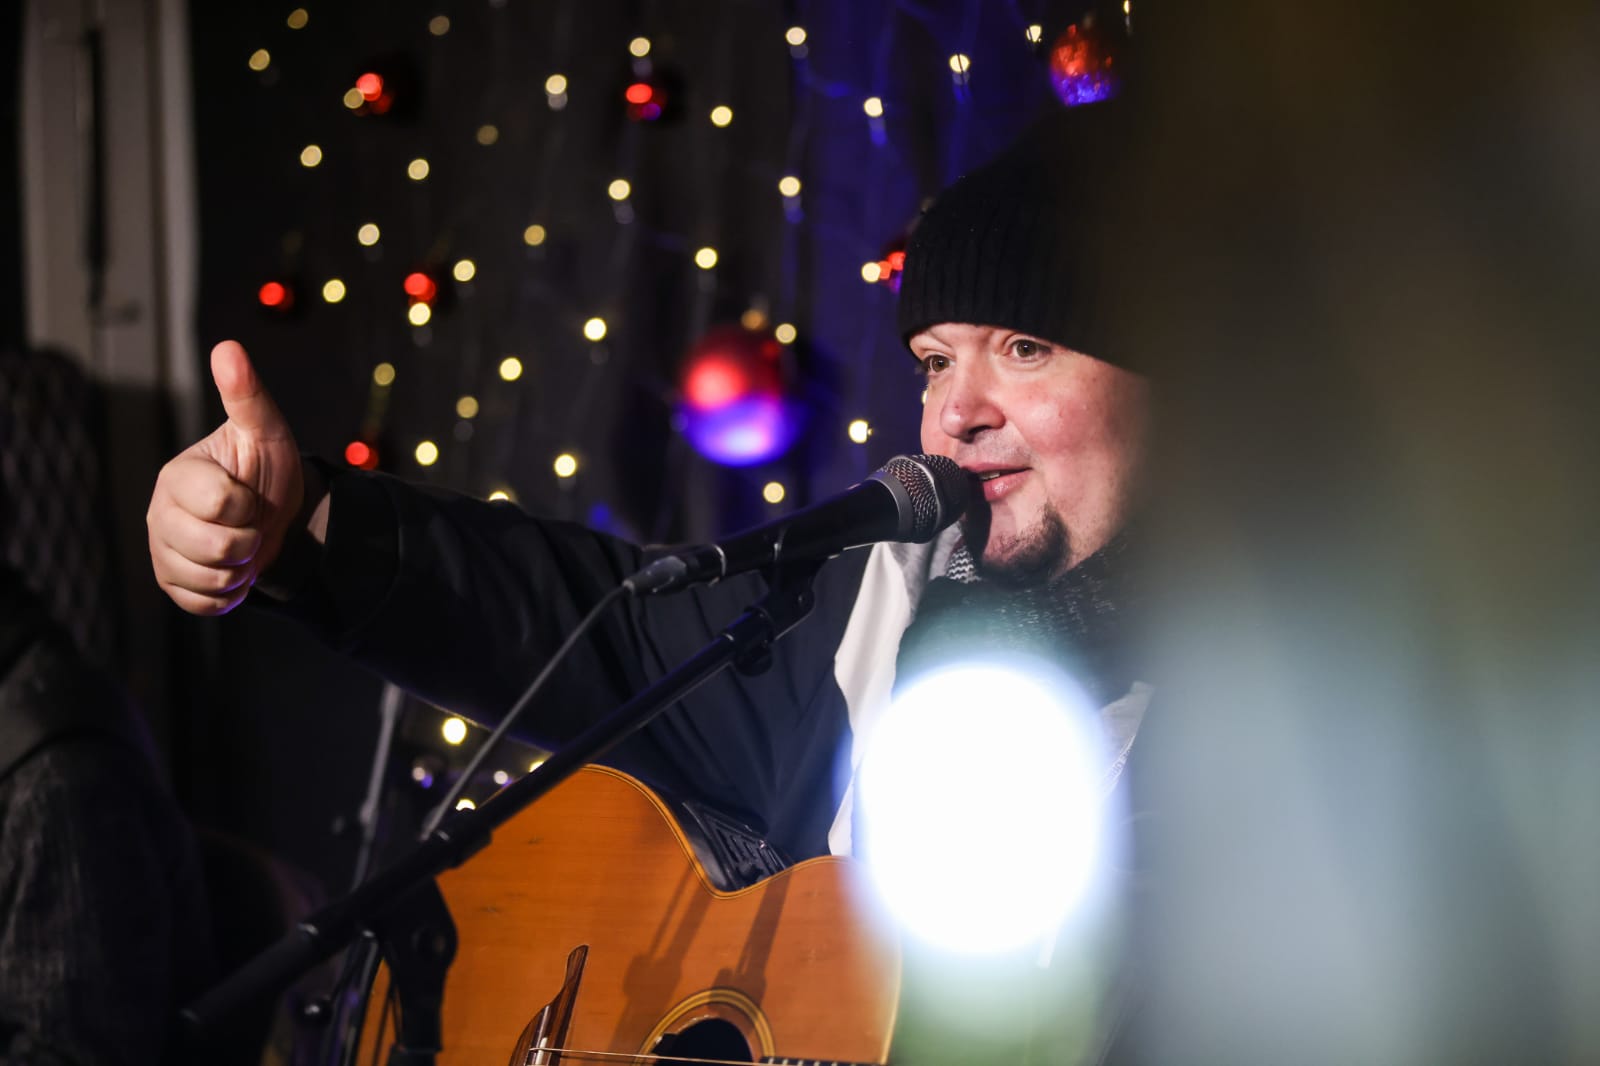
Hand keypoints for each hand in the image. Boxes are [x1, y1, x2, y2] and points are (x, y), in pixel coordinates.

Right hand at [146, 340, 304, 614]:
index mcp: (178, 476)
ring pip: (212, 578)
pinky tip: (234, 569)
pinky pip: (204, 604)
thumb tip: (228, 348)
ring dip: (243, 568)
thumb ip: (247, 395)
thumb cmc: (265, 469)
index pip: (222, 503)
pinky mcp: (172, 585)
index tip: (249, 494)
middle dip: (249, 539)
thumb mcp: (266, 431)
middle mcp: (160, 514)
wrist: (276, 516)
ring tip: (243, 544)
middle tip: (250, 523)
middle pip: (216, 546)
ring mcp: (162, 551)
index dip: (249, 504)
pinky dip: (231, 593)